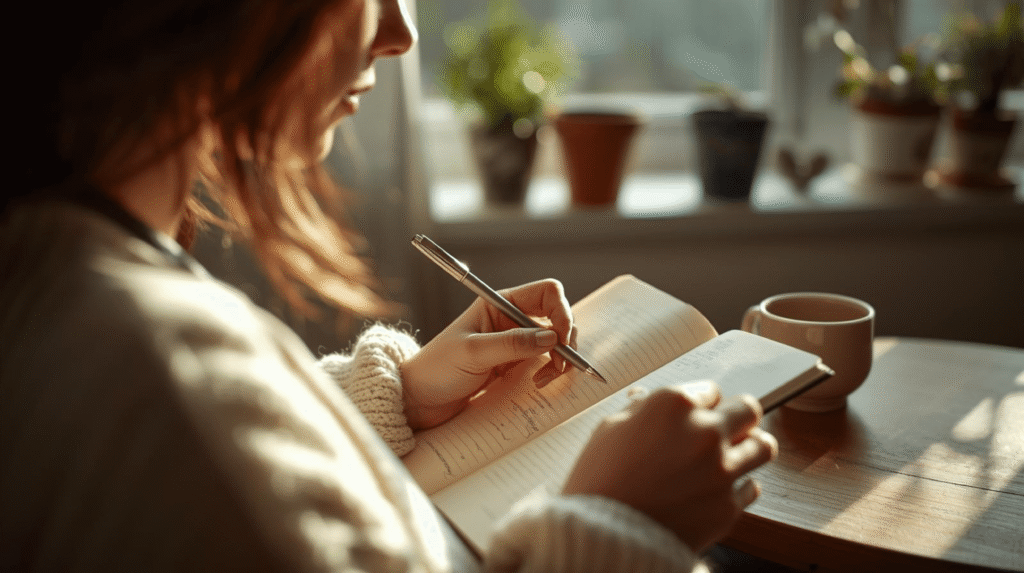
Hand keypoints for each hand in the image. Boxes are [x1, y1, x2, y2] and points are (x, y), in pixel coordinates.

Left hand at [400, 279, 575, 428]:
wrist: (420, 400)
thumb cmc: (437, 369)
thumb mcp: (472, 353)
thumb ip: (512, 344)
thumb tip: (551, 338)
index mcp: (499, 304)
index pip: (547, 293)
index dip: (561, 312)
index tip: (561, 339)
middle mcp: (511, 319)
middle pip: (558, 318)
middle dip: (565, 340)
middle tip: (559, 365)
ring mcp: (516, 343)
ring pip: (556, 342)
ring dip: (560, 359)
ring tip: (544, 379)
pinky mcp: (516, 366)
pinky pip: (546, 362)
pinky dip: (551, 372)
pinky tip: (538, 384)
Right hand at [562, 382, 777, 553]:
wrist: (604, 536)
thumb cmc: (599, 481)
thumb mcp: (610, 429)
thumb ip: (642, 410)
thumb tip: (652, 403)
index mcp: (674, 405)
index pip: (711, 390)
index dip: (702, 403)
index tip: (696, 415)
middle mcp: (705, 432)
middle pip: (748, 410)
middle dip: (737, 418)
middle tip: (726, 430)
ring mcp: (721, 470)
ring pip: (764, 446)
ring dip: (749, 448)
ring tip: (733, 456)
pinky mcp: (729, 505)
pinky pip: (751, 487)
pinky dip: (738, 486)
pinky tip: (718, 489)